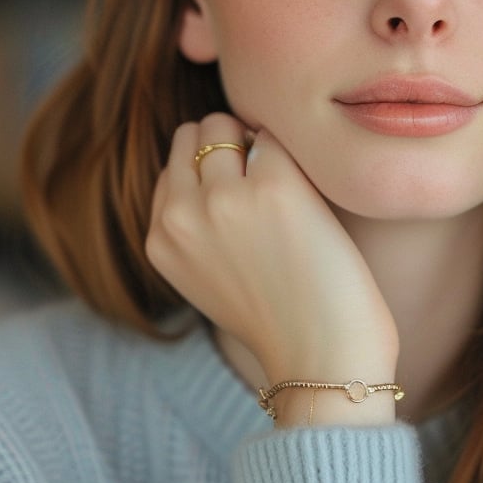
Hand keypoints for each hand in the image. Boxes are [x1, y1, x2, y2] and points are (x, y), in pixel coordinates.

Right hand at [145, 114, 399, 426]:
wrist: (323, 357)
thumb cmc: (282, 319)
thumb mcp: (209, 277)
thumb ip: (196, 226)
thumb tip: (213, 160)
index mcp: (160, 239)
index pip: (174, 166)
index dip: (214, 174)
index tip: (246, 202)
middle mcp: (181, 214)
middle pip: (196, 135)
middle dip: (230, 147)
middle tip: (269, 190)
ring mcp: (224, 197)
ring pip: (227, 126)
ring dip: (259, 144)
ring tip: (289, 192)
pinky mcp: (274, 185)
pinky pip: (275, 138)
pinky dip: (296, 158)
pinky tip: (311, 199)